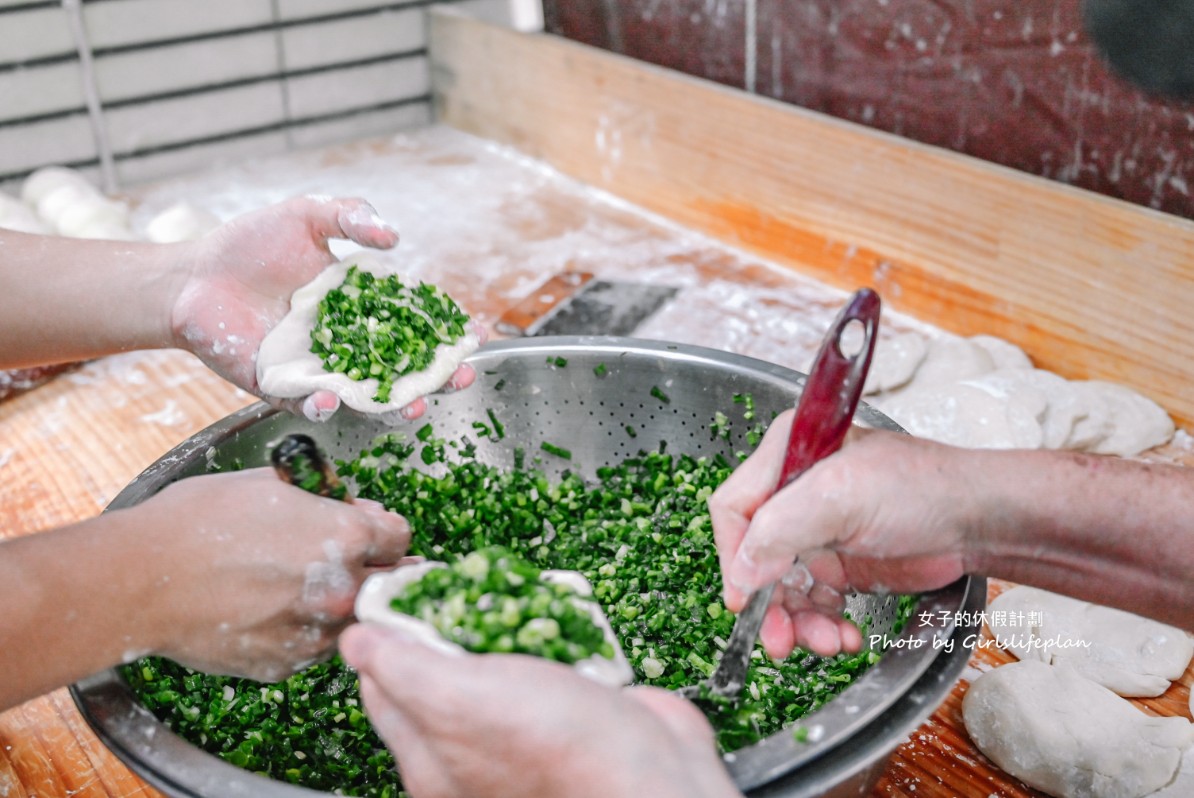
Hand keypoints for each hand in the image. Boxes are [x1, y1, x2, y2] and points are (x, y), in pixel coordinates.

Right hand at [133, 469, 409, 681]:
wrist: (139, 582)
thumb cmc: (198, 521)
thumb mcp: (271, 483)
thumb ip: (327, 498)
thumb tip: (354, 509)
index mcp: (347, 539)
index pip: (400, 537)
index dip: (381, 528)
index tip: (365, 528)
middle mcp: (343, 591)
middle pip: (387, 581)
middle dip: (372, 567)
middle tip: (341, 558)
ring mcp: (316, 634)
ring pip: (353, 618)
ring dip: (339, 602)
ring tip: (295, 585)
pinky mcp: (287, 664)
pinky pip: (314, 645)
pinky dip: (304, 629)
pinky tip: (270, 609)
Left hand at [169, 195, 477, 420]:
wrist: (193, 275)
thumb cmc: (249, 243)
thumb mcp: (307, 216)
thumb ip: (350, 218)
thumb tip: (395, 237)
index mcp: (363, 306)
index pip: (416, 322)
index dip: (448, 331)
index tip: (476, 335)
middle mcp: (348, 343)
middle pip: (404, 368)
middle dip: (437, 377)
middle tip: (462, 376)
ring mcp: (319, 369)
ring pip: (367, 396)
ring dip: (395, 406)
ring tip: (416, 406)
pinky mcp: (283, 388)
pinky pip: (310, 405)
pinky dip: (324, 406)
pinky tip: (333, 400)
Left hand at [339, 624, 741, 797]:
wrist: (655, 778)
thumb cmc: (556, 750)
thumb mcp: (457, 700)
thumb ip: (401, 669)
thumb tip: (356, 641)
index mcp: (432, 759)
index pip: (384, 688)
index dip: (387, 635)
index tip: (402, 591)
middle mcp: (473, 751)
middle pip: (440, 668)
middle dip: (451, 621)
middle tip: (464, 585)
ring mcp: (524, 732)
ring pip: (498, 660)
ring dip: (508, 623)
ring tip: (516, 601)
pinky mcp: (572, 711)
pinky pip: (549, 661)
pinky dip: (554, 635)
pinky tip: (559, 622)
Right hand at [709, 412, 970, 658]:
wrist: (979, 521)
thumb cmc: (922, 488)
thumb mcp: (841, 498)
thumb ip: (781, 529)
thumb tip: (741, 574)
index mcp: (787, 456)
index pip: (734, 508)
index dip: (732, 555)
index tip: (743, 599)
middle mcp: (794, 493)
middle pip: (754, 556)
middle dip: (768, 603)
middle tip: (779, 640)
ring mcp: (815, 530)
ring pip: (780, 588)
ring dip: (797, 622)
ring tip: (825, 642)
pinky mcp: (837, 564)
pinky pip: (810, 602)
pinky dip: (822, 624)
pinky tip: (843, 635)